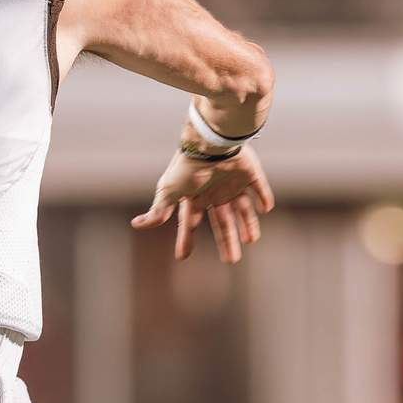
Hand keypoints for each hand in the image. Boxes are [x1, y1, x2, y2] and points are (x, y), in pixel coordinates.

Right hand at [132, 144, 273, 263]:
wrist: (211, 142)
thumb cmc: (188, 166)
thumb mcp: (170, 190)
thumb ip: (159, 209)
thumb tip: (136, 225)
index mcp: (196, 196)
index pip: (191, 221)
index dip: (187, 238)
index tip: (182, 256)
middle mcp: (214, 191)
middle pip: (222, 221)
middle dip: (226, 240)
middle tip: (231, 259)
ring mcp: (233, 182)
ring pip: (242, 209)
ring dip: (247, 224)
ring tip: (250, 241)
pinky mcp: (249, 172)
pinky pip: (258, 187)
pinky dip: (263, 197)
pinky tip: (266, 208)